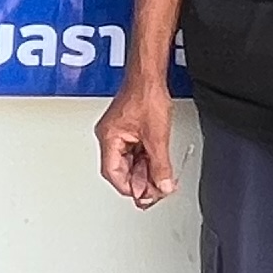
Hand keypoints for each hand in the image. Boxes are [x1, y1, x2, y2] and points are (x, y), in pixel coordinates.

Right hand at [96, 81, 176, 206]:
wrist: (149, 76)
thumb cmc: (145, 95)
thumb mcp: (157, 136)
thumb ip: (161, 165)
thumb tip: (163, 185)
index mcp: (108, 138)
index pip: (114, 174)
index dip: (131, 188)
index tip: (146, 196)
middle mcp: (110, 136)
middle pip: (121, 170)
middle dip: (140, 182)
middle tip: (156, 190)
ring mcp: (118, 133)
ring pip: (129, 162)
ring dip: (145, 172)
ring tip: (160, 179)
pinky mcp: (128, 129)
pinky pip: (135, 152)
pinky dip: (146, 161)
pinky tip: (158, 166)